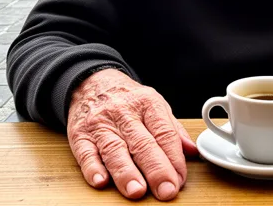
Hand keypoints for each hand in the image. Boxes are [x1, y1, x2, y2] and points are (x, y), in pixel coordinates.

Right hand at [67, 68, 197, 200]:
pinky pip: (86, 152)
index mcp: (148, 104)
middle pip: (142, 143)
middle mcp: (124, 113)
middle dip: (156, 169)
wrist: (91, 82)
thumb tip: (192, 152)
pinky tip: (101, 181)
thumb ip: (173, 129)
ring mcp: (101, 124)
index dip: (174, 159)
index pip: (164, 133)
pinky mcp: (80, 134)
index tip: (180, 180)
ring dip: (126, 172)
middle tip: (166, 190)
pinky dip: (92, 168)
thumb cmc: (127, 98)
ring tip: (137, 191)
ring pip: (114, 149)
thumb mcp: (154, 104)